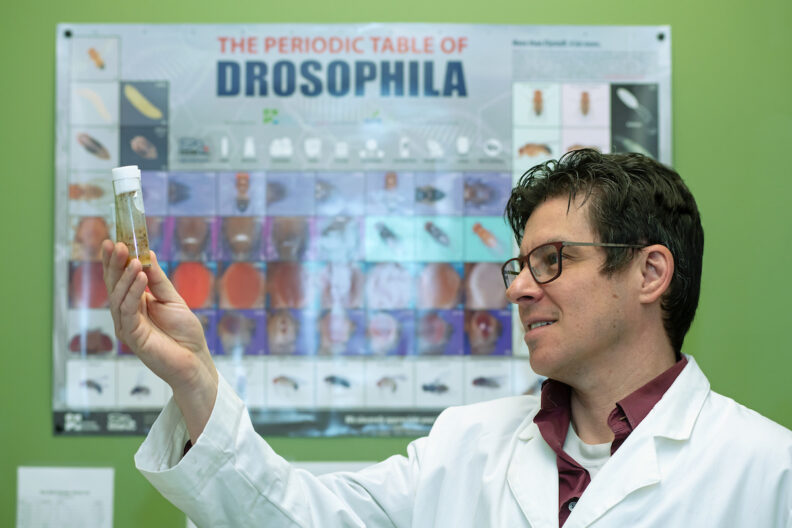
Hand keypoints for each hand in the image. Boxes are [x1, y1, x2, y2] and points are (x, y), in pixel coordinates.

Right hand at [102, 240, 217, 440]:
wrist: (194, 360)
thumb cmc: (185, 333)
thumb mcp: (173, 299)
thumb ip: (159, 279)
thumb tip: (146, 254)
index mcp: (135, 303)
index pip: (120, 278)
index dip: (115, 261)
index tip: (113, 240)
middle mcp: (126, 313)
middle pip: (114, 285)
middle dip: (114, 264)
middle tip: (116, 244)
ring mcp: (127, 325)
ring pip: (118, 296)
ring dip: (125, 276)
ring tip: (132, 259)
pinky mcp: (132, 336)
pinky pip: (128, 310)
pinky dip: (133, 292)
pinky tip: (140, 277)